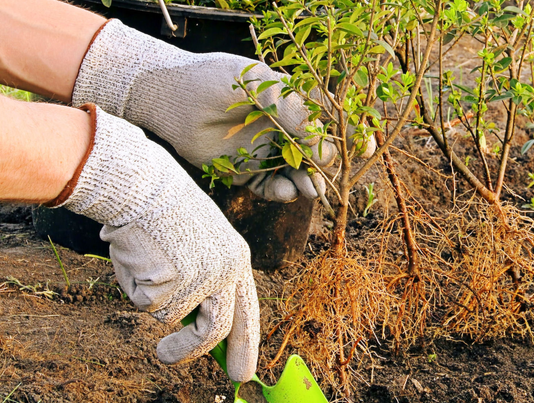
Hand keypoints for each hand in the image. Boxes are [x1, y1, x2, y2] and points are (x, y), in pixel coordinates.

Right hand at [53, 105, 259, 381]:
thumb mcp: (197, 243)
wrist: (141, 184)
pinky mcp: (173, 284)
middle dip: (194, 353)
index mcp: (237, 260)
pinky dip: (136, 289)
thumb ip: (203, 281)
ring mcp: (201, 279)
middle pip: (218, 330)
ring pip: (173, 318)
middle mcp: (226, 272)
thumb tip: (193, 326)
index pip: (247, 311)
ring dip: (157, 312)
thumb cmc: (162, 211)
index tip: (243, 372)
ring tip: (146, 281)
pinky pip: (148, 305)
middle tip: (168, 360)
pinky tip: (137, 259)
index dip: (245, 344)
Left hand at [71, 20, 336, 202]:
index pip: (326, 121)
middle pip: (316, 153)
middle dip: (325, 167)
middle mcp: (282, 129)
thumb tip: (320, 140)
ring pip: (296, 174)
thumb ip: (291, 109)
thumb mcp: (257, 84)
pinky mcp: (246, 172)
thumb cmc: (213, 80)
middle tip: (325, 175)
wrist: (169, 98)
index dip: (344, 136)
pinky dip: (281, 192)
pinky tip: (284, 191)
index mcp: (290, 103)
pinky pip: (270, 186)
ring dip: (308, 183)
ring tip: (309, 190)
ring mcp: (265, 151)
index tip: (364, 150)